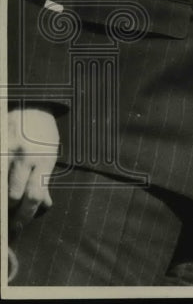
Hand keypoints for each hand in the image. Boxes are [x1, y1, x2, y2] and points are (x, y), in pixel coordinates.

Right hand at [7, 107, 58, 231]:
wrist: (32, 104)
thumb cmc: (42, 133)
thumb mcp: (50, 154)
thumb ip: (44, 180)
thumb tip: (43, 205)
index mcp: (43, 159)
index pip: (34, 197)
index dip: (25, 216)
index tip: (19, 226)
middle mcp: (24, 156)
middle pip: (13, 196)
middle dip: (9, 213)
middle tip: (8, 222)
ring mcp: (5, 151)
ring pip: (0, 189)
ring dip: (1, 204)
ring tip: (3, 211)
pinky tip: (0, 194)